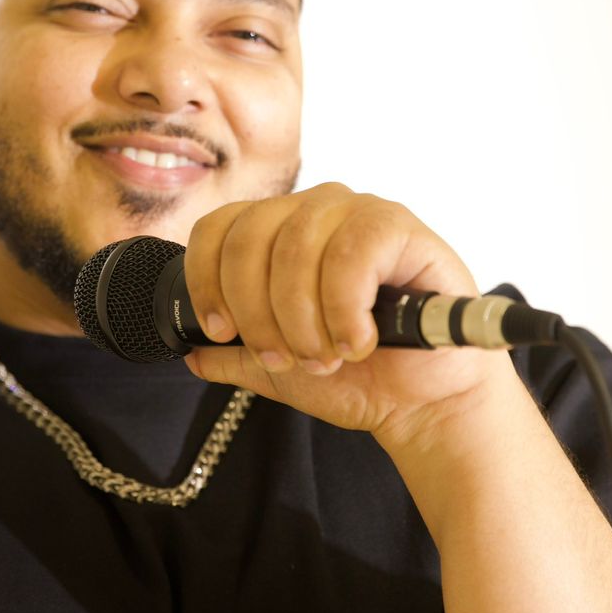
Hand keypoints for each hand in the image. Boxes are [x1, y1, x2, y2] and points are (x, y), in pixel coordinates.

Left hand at [182, 183, 518, 447]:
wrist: (424, 402)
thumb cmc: (360, 376)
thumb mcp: (280, 369)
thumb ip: (234, 357)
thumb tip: (187, 350)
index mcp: (277, 231)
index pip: (218, 228)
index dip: (208, 280)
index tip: (220, 329)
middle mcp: (312, 210)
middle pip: (249, 240)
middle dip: (258, 313)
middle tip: (285, 356)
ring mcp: (356, 211)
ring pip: (296, 249)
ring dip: (304, 319)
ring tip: (328, 355)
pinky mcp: (399, 226)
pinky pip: (350, 254)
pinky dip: (344, 309)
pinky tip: (359, 340)